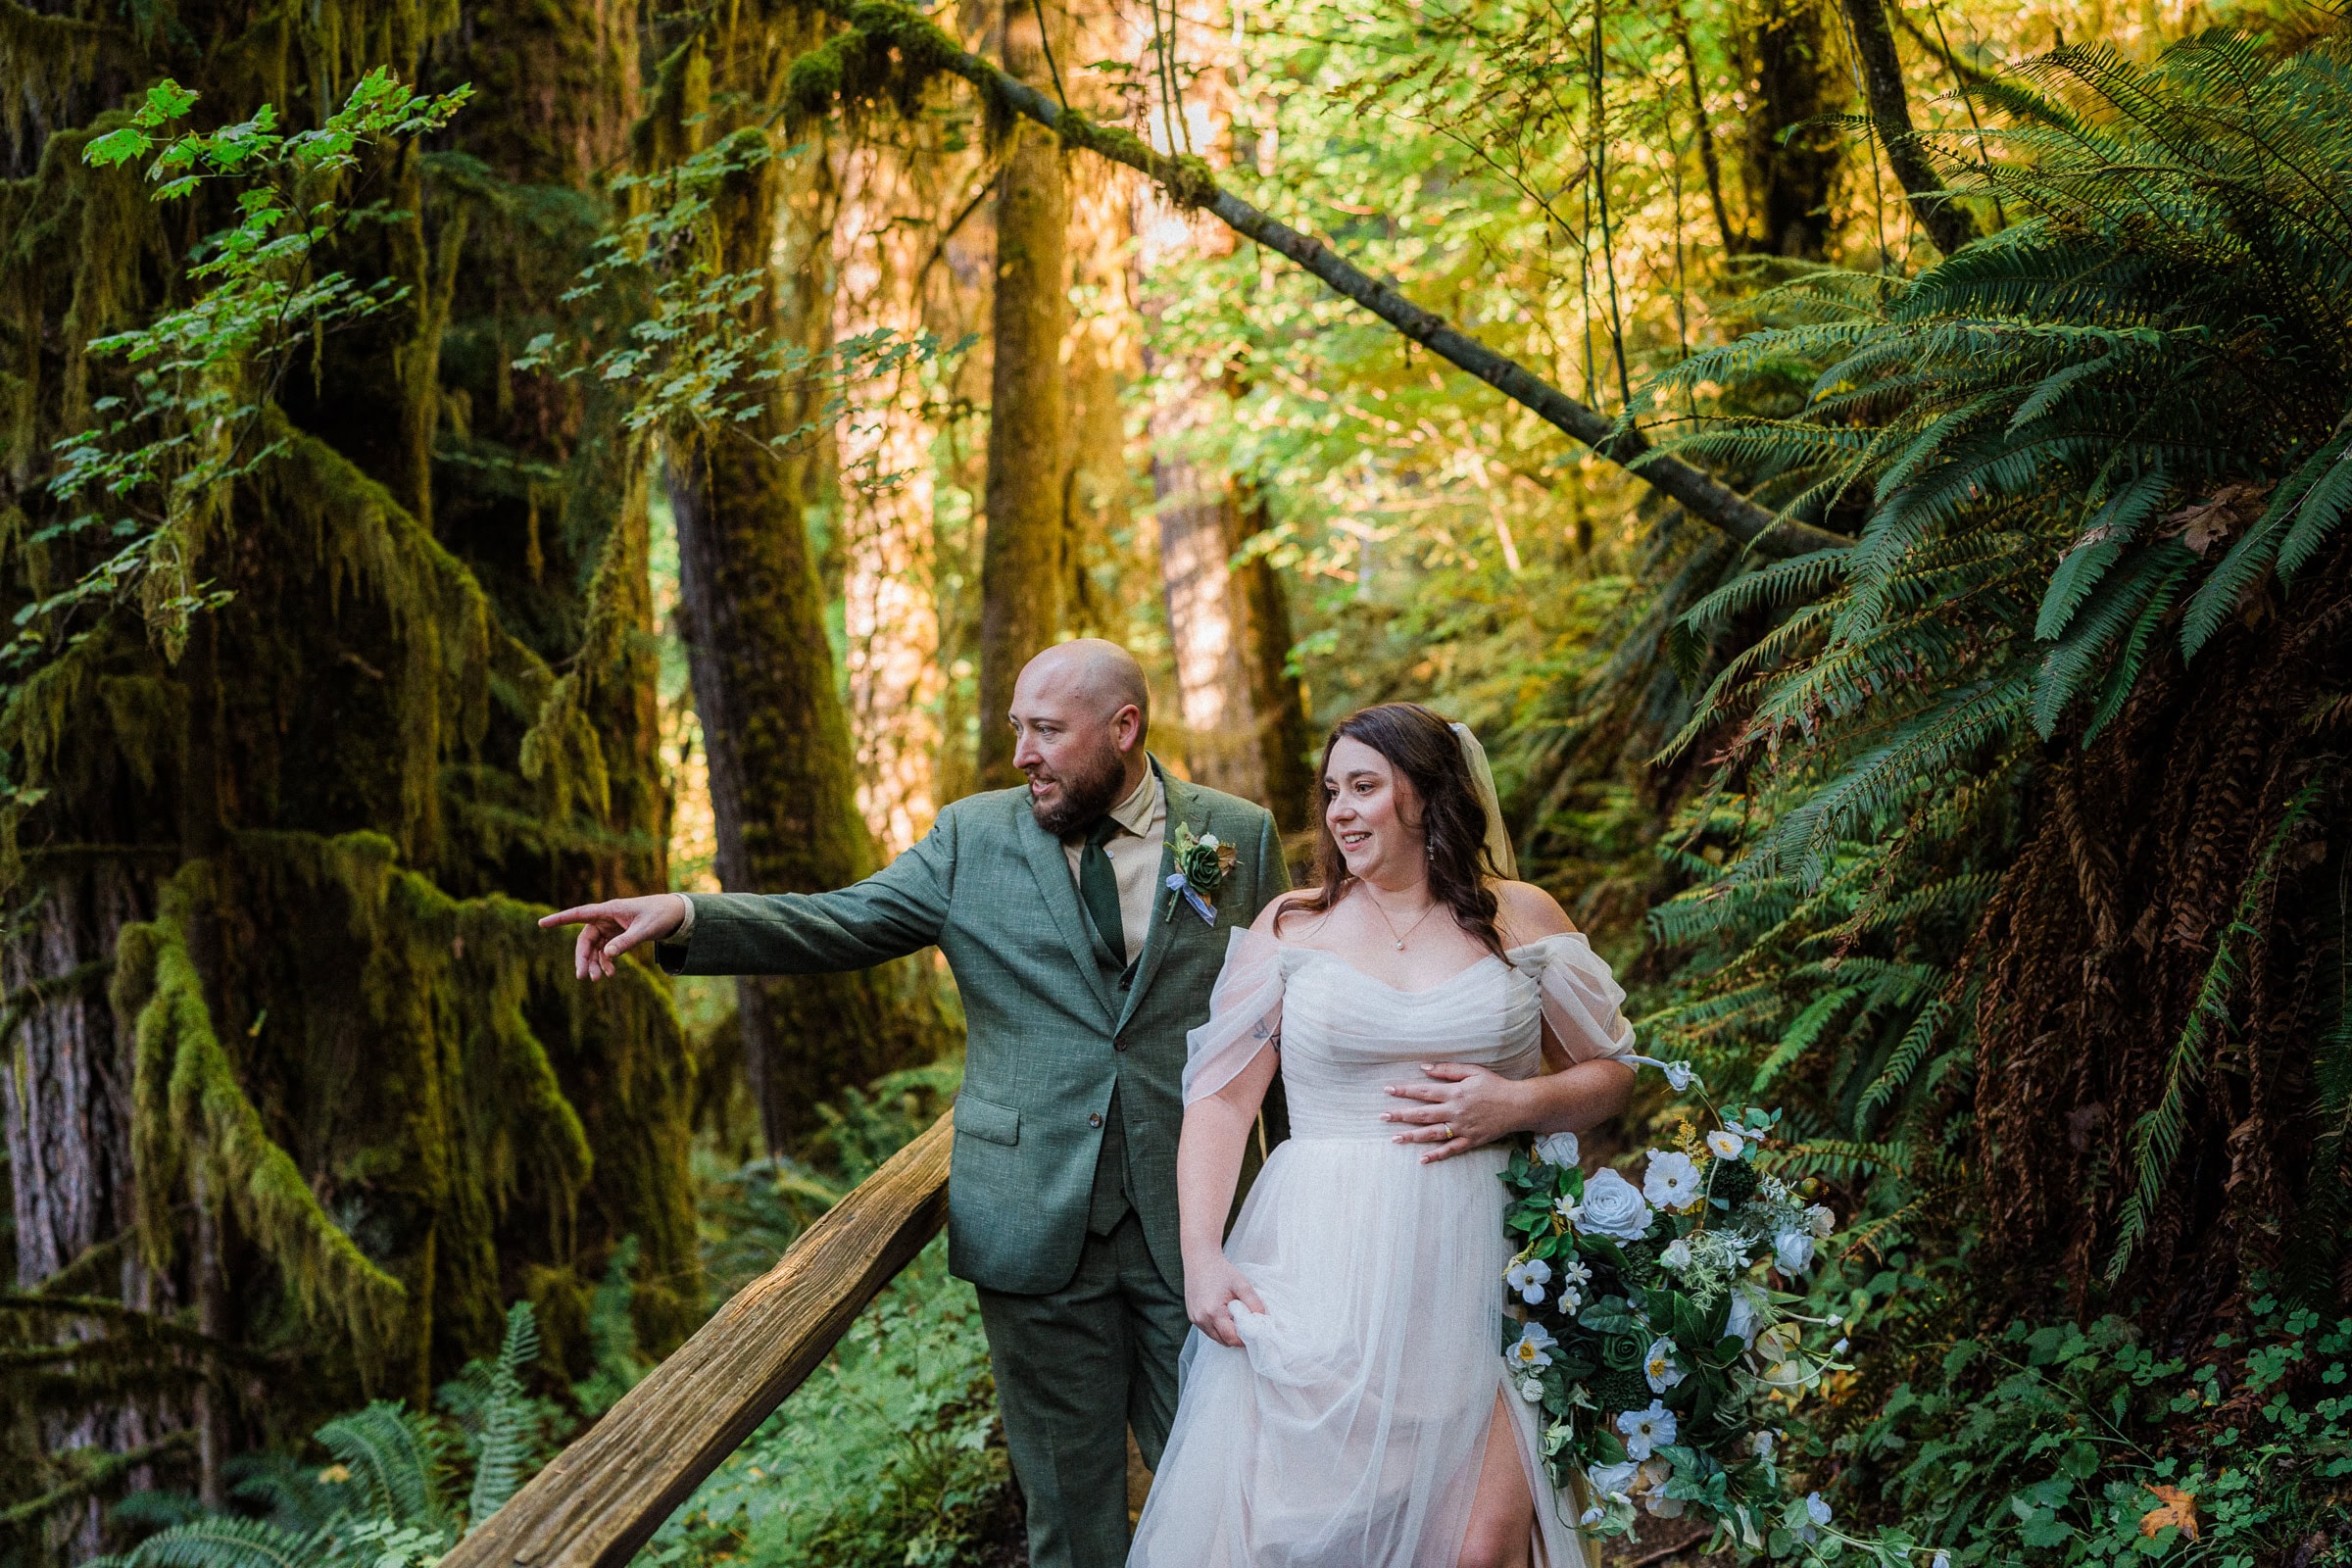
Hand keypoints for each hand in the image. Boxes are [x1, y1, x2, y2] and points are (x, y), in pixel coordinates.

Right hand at [539, 894, 688, 979]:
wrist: (675, 914)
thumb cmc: (659, 916)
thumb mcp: (645, 930)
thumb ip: (626, 942)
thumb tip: (608, 955)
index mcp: (608, 910)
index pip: (579, 914)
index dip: (560, 919)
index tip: (541, 923)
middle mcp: (605, 918)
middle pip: (585, 939)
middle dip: (582, 958)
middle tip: (582, 976)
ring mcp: (610, 928)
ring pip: (594, 948)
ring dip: (593, 963)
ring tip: (595, 980)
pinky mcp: (616, 936)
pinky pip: (604, 951)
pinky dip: (605, 962)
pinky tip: (610, 973)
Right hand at [1183, 1250, 1265, 1348]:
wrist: (1200, 1259)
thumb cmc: (1221, 1271)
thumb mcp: (1242, 1285)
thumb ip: (1254, 1303)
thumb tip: (1263, 1320)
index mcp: (1213, 1312)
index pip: (1231, 1338)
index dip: (1245, 1339)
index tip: (1255, 1333)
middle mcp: (1201, 1319)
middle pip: (1223, 1341)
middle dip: (1237, 1338)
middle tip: (1247, 1327)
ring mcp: (1194, 1318)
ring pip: (1215, 1337)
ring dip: (1226, 1334)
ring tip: (1236, 1319)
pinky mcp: (1192, 1316)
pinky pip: (1207, 1330)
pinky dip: (1217, 1328)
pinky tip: (1225, 1315)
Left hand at [1382, 1062, 1526, 1163]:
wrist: (1519, 1105)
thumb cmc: (1495, 1085)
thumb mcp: (1473, 1071)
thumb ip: (1447, 1070)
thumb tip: (1424, 1068)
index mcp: (1455, 1093)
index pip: (1424, 1092)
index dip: (1404, 1090)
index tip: (1387, 1090)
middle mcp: (1455, 1111)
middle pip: (1423, 1114)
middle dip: (1401, 1115)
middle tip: (1382, 1117)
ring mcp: (1462, 1128)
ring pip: (1433, 1134)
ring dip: (1412, 1136)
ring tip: (1394, 1138)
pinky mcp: (1471, 1140)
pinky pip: (1451, 1150)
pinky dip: (1437, 1155)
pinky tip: (1422, 1159)